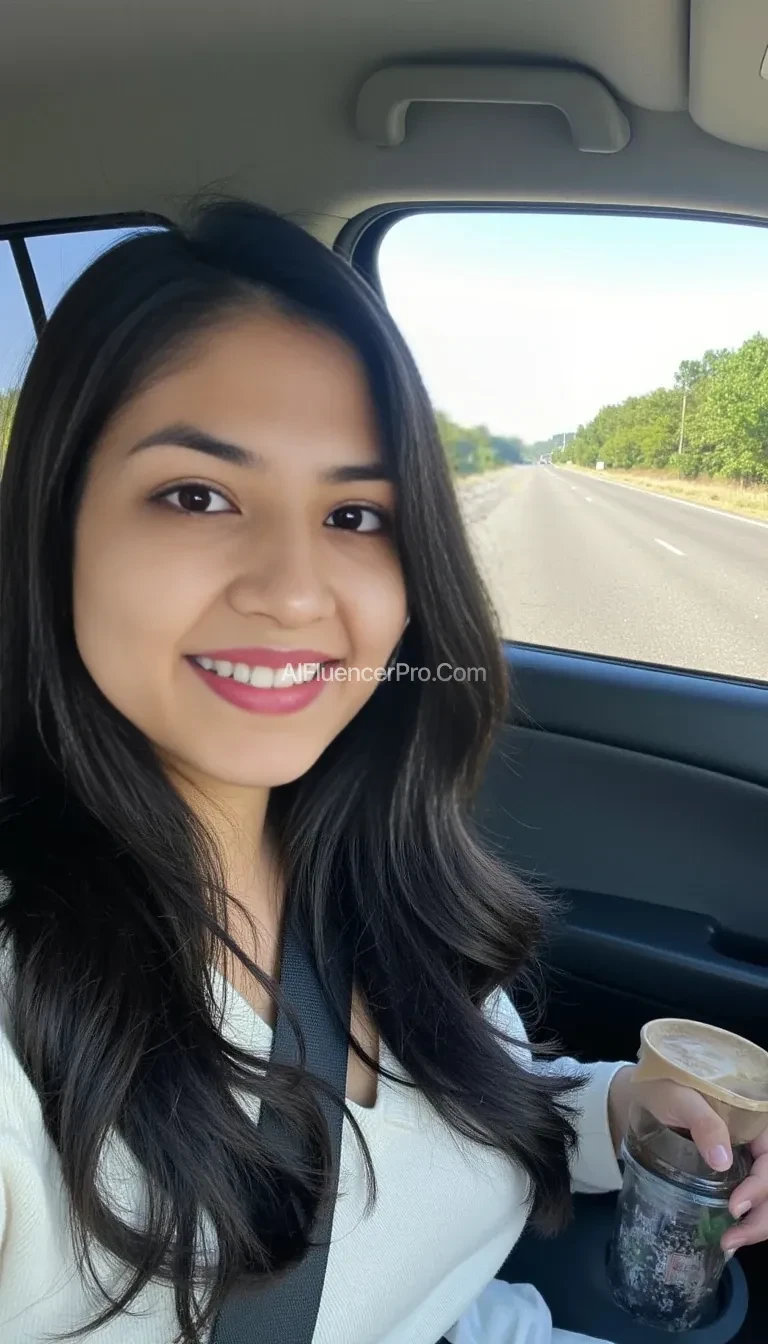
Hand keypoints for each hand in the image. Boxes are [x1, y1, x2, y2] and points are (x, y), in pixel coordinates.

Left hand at [608, 1065, 767, 1252]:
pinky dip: (744, 1221)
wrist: (635, 1098)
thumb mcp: (679, 1097)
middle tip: (732, 1239)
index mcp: (750, 1117)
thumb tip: (723, 1162)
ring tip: (728, 1244)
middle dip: (761, 1215)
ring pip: (764, 1196)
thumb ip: (703, 1122)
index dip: (761, 1185)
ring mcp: (742, 1158)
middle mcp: (753, 1140)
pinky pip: (747, 1199)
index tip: (735, 1206)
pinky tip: (728, 1237)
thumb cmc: (659, 1089)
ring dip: (755, 1224)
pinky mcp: (728, 1174)